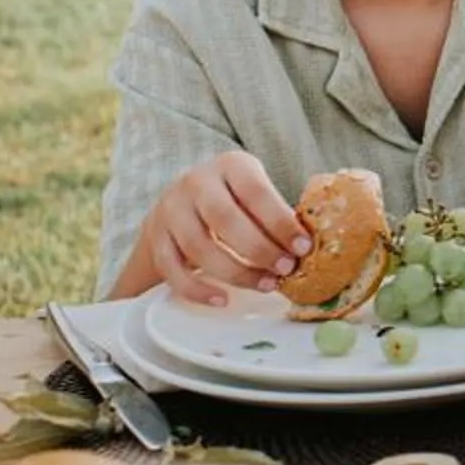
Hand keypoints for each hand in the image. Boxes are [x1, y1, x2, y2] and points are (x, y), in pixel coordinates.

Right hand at [140, 151, 308, 306]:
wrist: (181, 203)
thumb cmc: (234, 201)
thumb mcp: (255, 193)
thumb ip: (276, 214)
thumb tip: (308, 247)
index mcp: (230, 165)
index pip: (255, 191)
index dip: (280, 221)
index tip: (303, 247)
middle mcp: (195, 182)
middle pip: (225, 219)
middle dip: (259, 249)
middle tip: (286, 270)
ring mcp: (171, 210)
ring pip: (199, 247)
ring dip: (236, 272)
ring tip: (266, 285)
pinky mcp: (156, 238)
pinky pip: (173, 270)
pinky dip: (198, 289)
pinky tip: (223, 300)